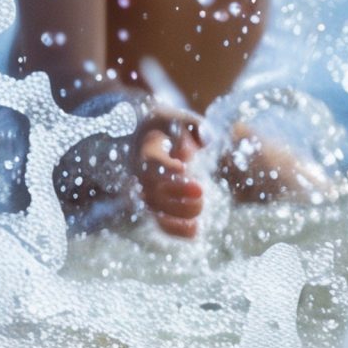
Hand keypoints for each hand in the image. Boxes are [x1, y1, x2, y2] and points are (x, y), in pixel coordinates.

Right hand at [132, 105, 206, 236]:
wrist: (145, 134)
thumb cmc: (165, 125)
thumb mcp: (177, 117)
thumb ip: (194, 125)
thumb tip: (206, 140)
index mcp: (145, 152)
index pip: (152, 163)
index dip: (165, 167)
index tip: (182, 167)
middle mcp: (141, 175)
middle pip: (155, 191)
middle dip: (180, 193)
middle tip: (201, 190)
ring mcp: (146, 192)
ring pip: (158, 210)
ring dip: (181, 213)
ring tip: (201, 205)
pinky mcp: (153, 205)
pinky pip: (160, 222)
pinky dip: (176, 230)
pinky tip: (195, 230)